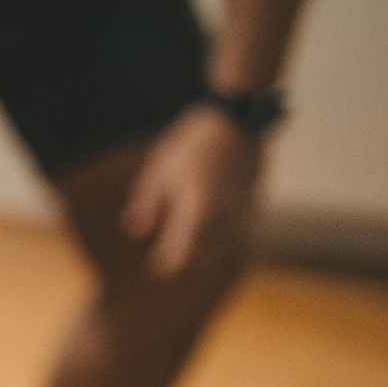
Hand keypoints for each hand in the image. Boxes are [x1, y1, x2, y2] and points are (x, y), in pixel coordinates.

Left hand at [122, 105, 261, 278]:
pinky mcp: (252, 202)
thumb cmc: (191, 145)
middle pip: (205, 254)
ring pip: (224, 244)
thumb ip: (146, 204)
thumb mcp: (159, 171)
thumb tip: (134, 232)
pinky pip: (238, 229)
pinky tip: (212, 232)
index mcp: (196, 211)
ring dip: (207, 251)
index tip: (157, 266)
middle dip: (189, 260)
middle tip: (170, 260)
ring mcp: (241, 210)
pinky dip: (224, 236)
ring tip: (190, 249)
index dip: (168, 262)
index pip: (182, 252)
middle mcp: (222, 215)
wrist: (236, 121)